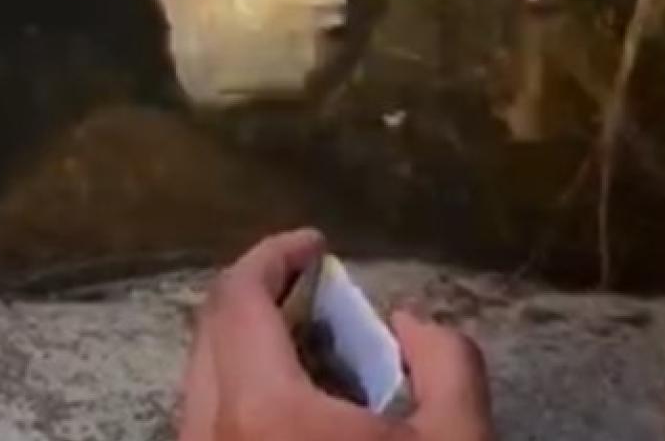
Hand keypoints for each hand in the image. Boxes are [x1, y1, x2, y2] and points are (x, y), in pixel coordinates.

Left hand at [176, 229, 493, 440]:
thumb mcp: (460, 439)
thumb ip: (446, 362)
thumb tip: (408, 323)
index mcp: (262, 409)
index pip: (238, 298)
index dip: (274, 255)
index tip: (317, 244)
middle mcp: (208, 431)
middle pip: (212, 330)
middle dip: (262, 294)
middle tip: (316, 285)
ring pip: (204, 378)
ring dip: (252, 345)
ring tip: (315, 346)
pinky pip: (210, 418)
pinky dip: (245, 391)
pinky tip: (299, 403)